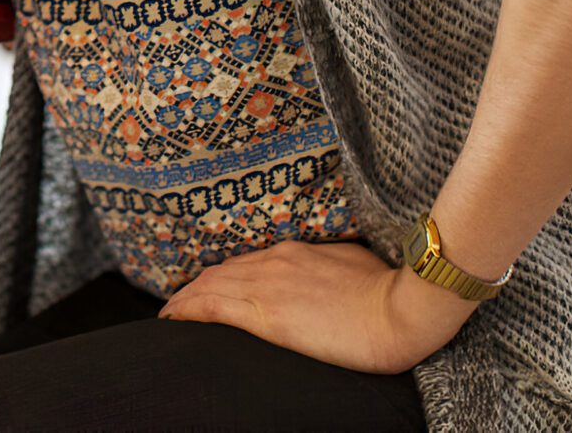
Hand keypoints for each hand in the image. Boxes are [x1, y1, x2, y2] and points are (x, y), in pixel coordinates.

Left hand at [159, 241, 473, 374]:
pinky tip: (171, 319)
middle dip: (197, 287)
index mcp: (297, 252)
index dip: (224, 275)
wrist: (403, 309)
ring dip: (185, 298)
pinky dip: (187, 309)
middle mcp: (275, 262)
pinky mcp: (266, 314)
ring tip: (169, 314)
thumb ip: (333, 268)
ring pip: (210, 285)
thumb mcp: (357, 268)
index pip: (247, 262)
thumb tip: (331, 275)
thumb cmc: (392, 292)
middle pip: (222, 272)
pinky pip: (212, 306)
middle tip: (178, 303)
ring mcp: (268, 284)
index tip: (210, 286)